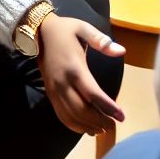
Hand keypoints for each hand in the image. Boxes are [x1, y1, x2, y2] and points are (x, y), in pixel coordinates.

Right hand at [37, 14, 125, 135]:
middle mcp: (63, 83)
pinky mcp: (50, 93)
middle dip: (100, 120)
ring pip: (71, 116)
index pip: (93, 94)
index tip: (121, 116)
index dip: (108, 108)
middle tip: (114, 125)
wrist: (38, 32)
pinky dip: (73, 125)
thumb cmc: (65, 30)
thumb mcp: (84, 28)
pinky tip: (86, 128)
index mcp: (74, 68)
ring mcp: (55, 90)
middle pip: (82, 110)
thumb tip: (121, 51)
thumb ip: (102, 41)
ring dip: (87, 126)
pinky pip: (61, 114)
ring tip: (103, 130)